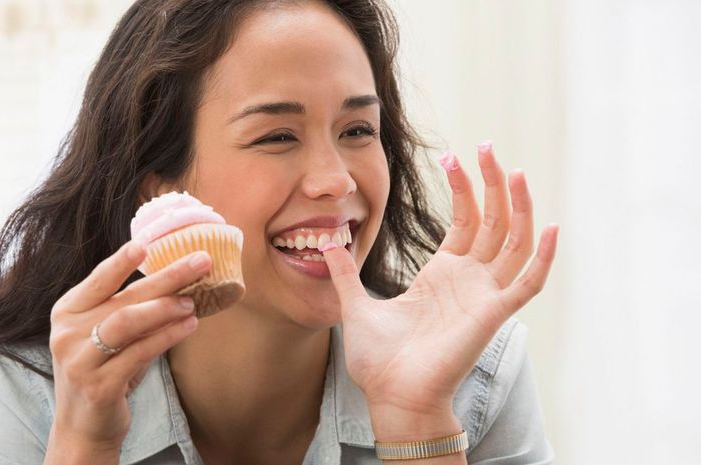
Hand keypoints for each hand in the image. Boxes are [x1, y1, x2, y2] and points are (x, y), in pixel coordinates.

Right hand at [48, 242, 211, 448]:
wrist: (84, 427)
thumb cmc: (104, 371)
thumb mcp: (108, 335)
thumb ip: (130, 308)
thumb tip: (178, 278)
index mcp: (68, 311)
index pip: (98, 279)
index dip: (121, 261)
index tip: (147, 244)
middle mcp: (67, 332)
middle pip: (123, 297)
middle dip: (166, 277)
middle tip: (200, 261)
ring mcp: (80, 360)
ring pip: (127, 322)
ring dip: (165, 308)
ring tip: (193, 300)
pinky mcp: (99, 385)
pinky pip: (139, 353)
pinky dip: (167, 337)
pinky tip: (189, 326)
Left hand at [322, 142, 558, 423]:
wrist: (390, 395)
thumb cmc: (380, 360)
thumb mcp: (356, 305)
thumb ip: (344, 273)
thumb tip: (323, 243)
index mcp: (442, 275)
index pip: (464, 220)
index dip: (463, 188)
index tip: (452, 157)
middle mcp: (468, 280)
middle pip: (492, 220)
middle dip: (492, 182)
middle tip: (487, 146)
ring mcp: (483, 295)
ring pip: (513, 241)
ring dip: (517, 206)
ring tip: (512, 169)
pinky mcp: (492, 314)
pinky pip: (528, 283)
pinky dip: (543, 258)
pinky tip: (551, 227)